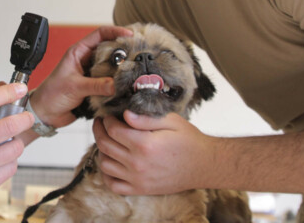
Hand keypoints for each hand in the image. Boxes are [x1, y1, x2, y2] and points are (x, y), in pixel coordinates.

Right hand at [0, 83, 33, 207]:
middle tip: (26, 117)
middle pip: (7, 126)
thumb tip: (3, 93)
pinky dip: (10, 161)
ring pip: (13, 148)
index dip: (8, 92)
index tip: (19, 89)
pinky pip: (10, 168)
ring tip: (9, 141)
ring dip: (16, 142)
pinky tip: (1, 159)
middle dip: (24, 118)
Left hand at [30, 25, 132, 127]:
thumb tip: (117, 84)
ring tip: (137, 72)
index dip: (115, 31)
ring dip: (122, 70)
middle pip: (110, 50)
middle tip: (139, 55)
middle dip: (124, 51)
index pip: (100, 34)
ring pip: (112, 67)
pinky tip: (128, 87)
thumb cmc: (51, 95)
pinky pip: (111, 83)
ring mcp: (92, 74)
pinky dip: (119, 84)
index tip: (130, 35)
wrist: (45, 114)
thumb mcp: (74, 87)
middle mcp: (87, 61)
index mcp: (79, 52)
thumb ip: (96, 85)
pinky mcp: (96, 87)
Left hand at [93, 111, 215, 194]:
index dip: (107, 120)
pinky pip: (114, 185)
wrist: (204, 165)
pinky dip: (106, 174)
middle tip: (100, 123)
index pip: (112, 130)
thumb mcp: (170, 121)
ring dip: (101, 150)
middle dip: (99, 131)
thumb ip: (145, 118)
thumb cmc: (188, 140)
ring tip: (106, 140)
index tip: (108, 116)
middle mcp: (137, 163)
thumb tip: (125, 114)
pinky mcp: (140, 189)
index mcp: (144, 144)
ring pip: (105, 164)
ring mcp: (137, 178)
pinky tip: (110, 163)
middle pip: (105, 145)